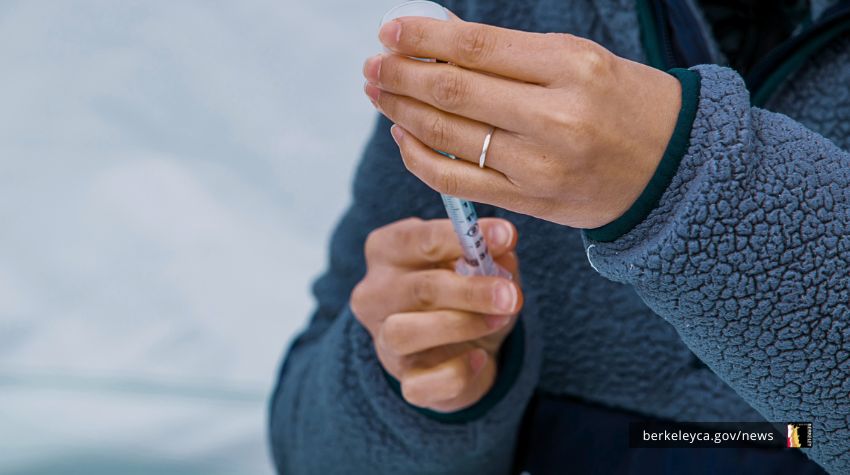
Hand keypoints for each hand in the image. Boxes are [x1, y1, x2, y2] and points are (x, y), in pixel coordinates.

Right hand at [350, 217, 521, 412]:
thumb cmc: (461, 290)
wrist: (460, 346)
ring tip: (499, 319)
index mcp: (387, 250)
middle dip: (470, 291)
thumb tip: (504, 251)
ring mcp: (383, 340)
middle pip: (417, 288)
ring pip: (405, 333)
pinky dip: (457, 372)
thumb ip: (489, 253)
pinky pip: (422, 383)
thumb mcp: (478, 262)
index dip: (460, 238)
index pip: (416, 239)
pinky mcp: (403, 380)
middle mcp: (374, 294)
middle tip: (510, 293)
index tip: (505, 236)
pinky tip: (480, 358)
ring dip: (460, 325)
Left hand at [362, 15, 681, 227]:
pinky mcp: (529, 202)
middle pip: (454, 92)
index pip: (477, 47)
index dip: (424, 38)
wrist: (673, 170)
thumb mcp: (581, 60)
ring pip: (448, 136)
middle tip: (372, 66)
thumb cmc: (626, 104)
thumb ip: (513, 55)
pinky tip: (404, 137)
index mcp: (571, 67)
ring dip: (402, 112)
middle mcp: (554, 117)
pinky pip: (457, 181)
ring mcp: (539, 166)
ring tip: (379, 94)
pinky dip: (421, 159)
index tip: (390, 30)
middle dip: (401, 76)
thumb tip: (442, 41)